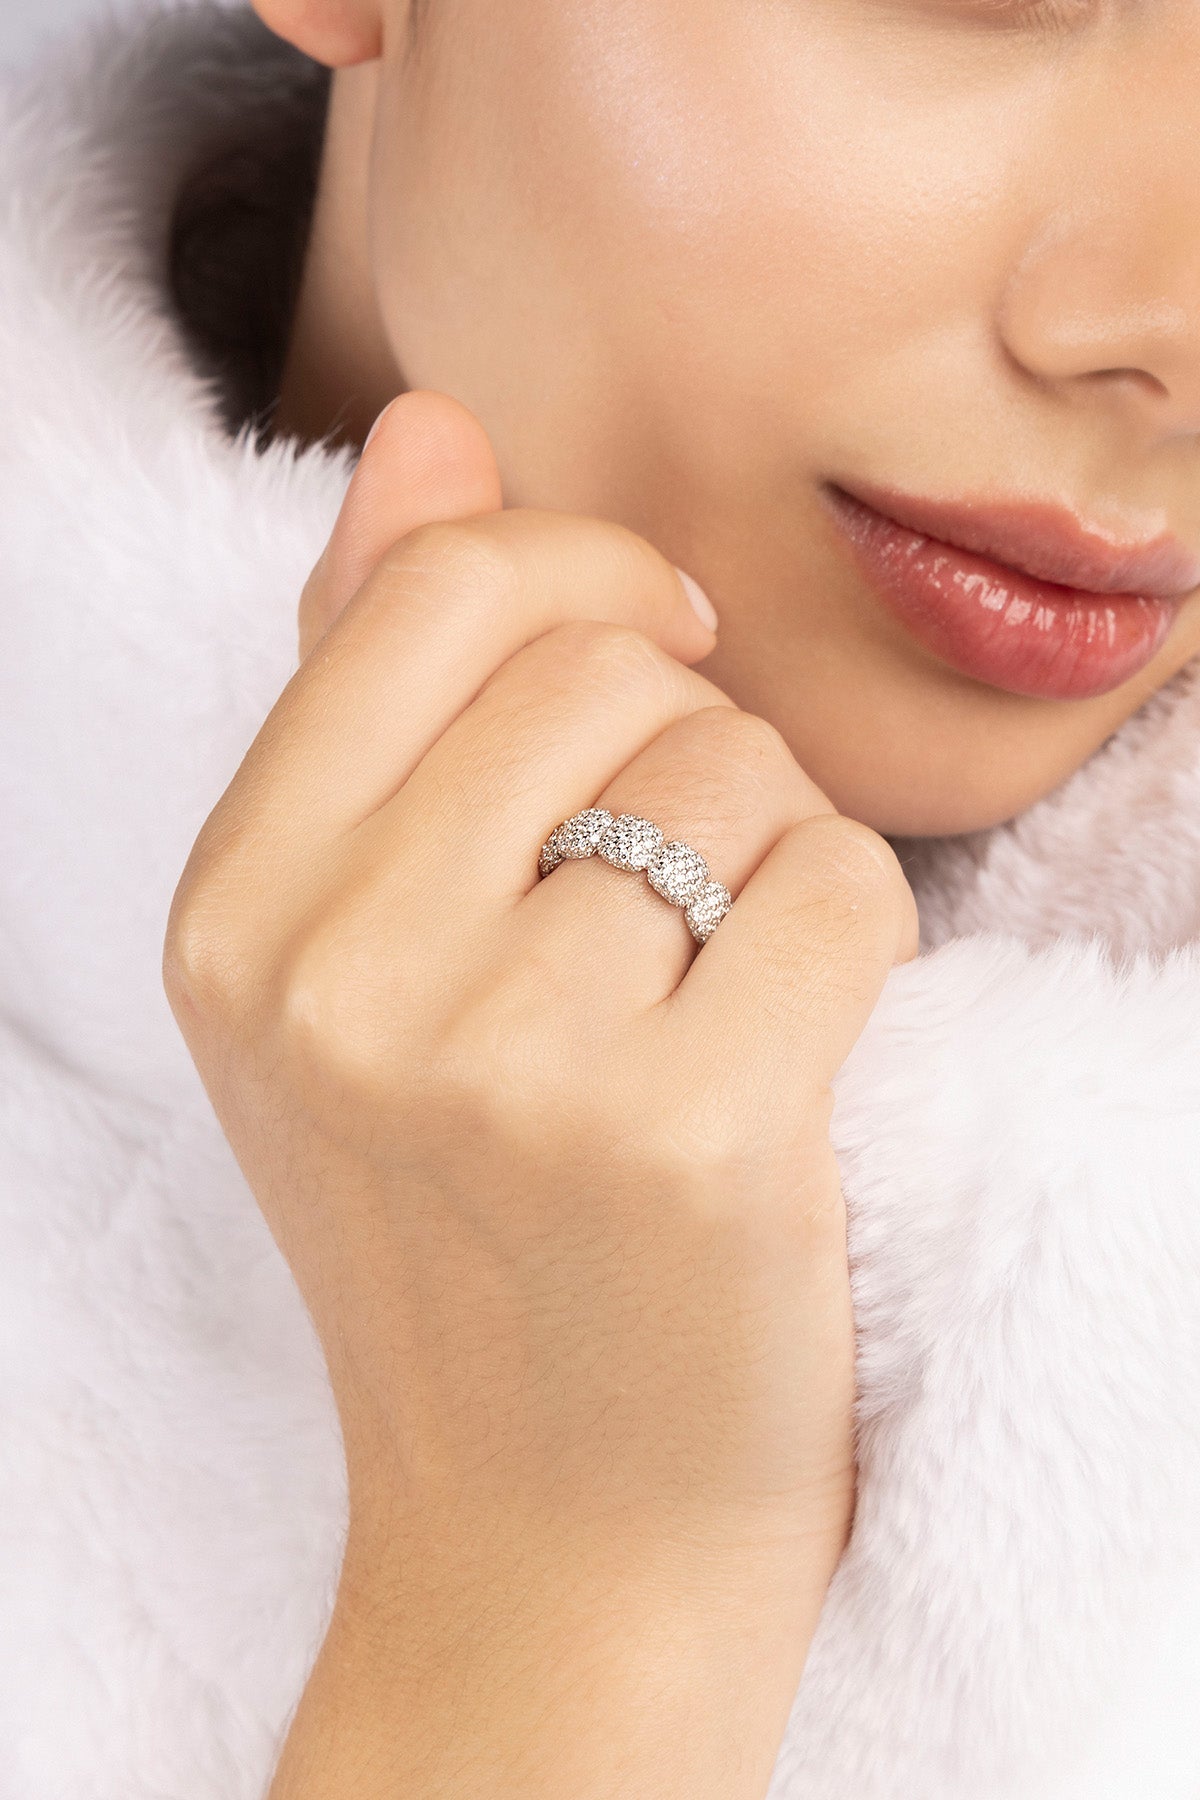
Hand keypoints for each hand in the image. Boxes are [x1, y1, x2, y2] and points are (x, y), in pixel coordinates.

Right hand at [162, 391, 918, 1797]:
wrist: (544, 1534)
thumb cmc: (470, 1227)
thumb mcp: (356, 962)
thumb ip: (373, 684)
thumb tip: (426, 423)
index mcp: (232, 909)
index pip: (440, 585)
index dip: (584, 588)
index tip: (647, 665)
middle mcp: (331, 973)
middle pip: (607, 666)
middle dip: (683, 750)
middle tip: (660, 912)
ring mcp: (496, 1061)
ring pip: (736, 770)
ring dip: (768, 859)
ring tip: (700, 1009)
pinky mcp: (682, 1135)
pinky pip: (841, 884)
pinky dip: (856, 945)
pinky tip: (783, 1064)